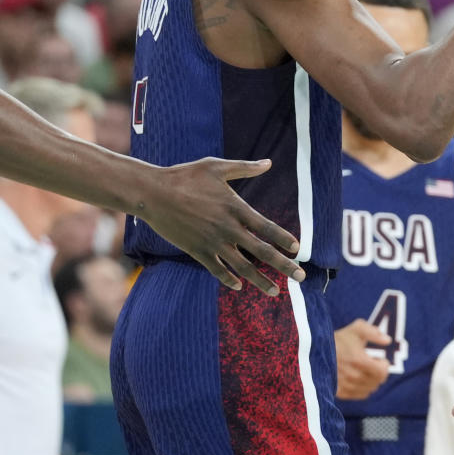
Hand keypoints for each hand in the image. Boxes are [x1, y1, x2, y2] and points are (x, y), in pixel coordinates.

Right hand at [140, 158, 305, 294]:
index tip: (297, 249)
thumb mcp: (217, 167)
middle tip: (301, 277)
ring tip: (275, 292)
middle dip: (283, 266)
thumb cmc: (185, 176)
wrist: (152, 193)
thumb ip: (245, 168)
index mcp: (236, 208)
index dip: (283, 239)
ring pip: (242, 267)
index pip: (267, 227)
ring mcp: (212, 242)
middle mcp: (228, 228)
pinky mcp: (196, 250)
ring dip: (260, 281)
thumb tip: (269, 162)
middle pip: (261, 251)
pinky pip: (216, 269)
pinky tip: (239, 286)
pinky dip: (228, 279)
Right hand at [335, 319, 391, 399]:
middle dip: (378, 372)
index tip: (379, 359)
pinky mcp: (340, 393)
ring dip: (371, 380)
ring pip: (370, 389)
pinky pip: (360, 395)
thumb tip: (388, 341)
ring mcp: (346, 386)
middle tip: (372, 363)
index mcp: (359, 361)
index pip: (382, 372)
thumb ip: (374, 333)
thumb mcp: (357, 329)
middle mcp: (353, 376)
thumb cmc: (339, 339)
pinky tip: (358, 378)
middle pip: (377, 381)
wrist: (316, 351)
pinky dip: (363, 388)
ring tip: (364, 370)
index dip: (384, 365)